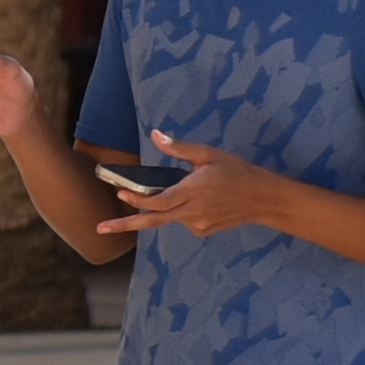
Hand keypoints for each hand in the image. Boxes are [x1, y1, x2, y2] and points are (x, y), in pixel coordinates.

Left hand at [111, 130, 288, 237]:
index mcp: (192, 191)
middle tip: (100, 228)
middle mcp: (192, 212)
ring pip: (169, 216)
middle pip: (152, 220)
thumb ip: (179, 148)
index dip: (137, 199)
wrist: (263, 199)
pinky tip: (201, 199)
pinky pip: (183, 219)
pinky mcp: (202, 230)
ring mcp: (197, 224)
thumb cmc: (237, 172)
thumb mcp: (209, 155)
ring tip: (196, 189)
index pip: (158, 201)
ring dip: (166, 205)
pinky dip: (182, 209)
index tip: (120, 194)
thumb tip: (156, 134)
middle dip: (124, 225)